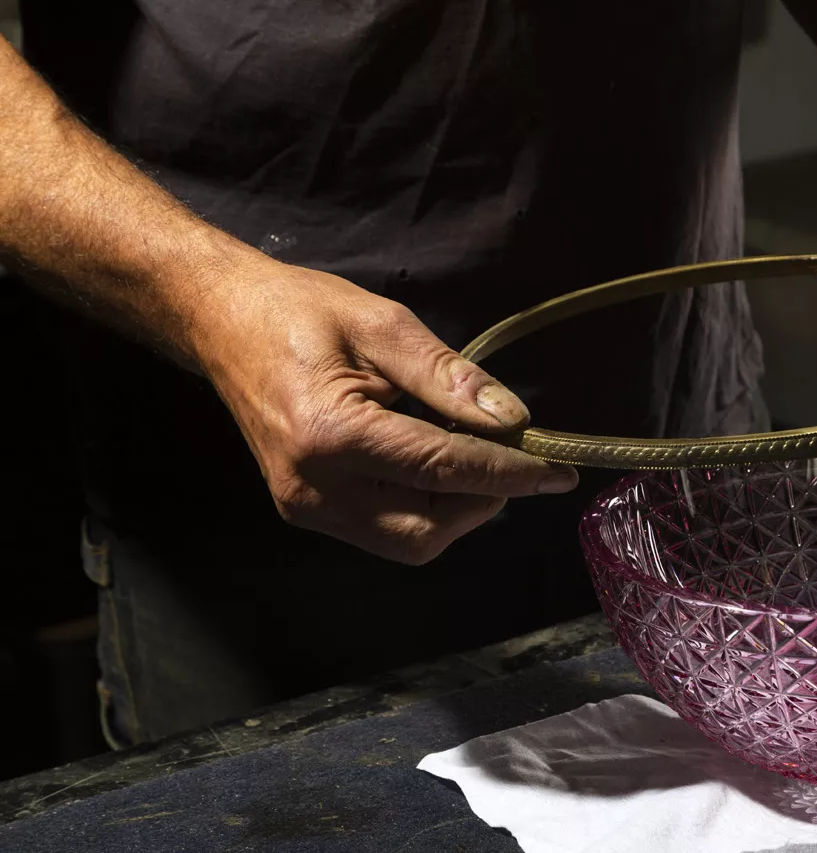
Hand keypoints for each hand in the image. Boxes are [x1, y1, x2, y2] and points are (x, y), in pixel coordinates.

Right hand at [190, 255, 577, 563]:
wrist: (222, 321)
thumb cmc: (299, 311)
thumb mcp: (382, 325)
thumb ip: (449, 377)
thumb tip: (512, 420)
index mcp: (332, 434)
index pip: (442, 470)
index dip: (508, 473)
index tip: (557, 471)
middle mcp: (315, 488)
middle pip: (426, 531)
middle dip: (481, 501)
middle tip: (510, 457)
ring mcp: (306, 507)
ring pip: (408, 541)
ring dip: (456, 508)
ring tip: (471, 455)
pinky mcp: (306, 509)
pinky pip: (384, 529)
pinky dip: (424, 506)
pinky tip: (434, 463)